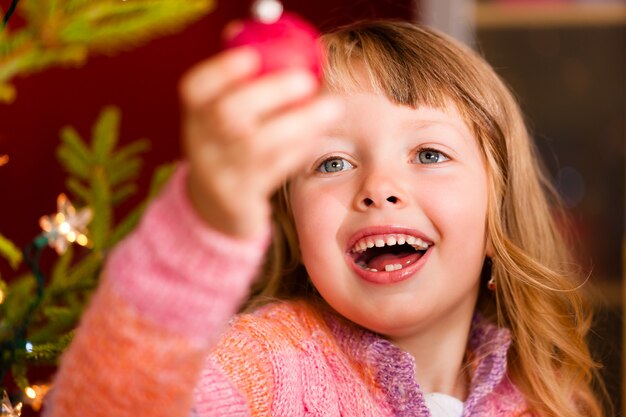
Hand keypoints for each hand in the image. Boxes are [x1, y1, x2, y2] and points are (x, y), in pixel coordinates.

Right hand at [179, 47, 340, 237]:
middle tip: (307, 79)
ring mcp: (220, 173)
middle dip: (271, 93)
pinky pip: (275, 171)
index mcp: (194, 115)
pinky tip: (318, 133)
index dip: (221, 70)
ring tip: (331, 106)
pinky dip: (300, 150)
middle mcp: (200, 143)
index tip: (252, 55)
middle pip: (228, 116)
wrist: (215, 204)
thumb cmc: (228, 142)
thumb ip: (236, 78)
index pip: (196, 89)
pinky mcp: (242, 197)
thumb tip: (251, 25)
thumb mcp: (221, 112)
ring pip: (258, 147)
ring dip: (299, 123)